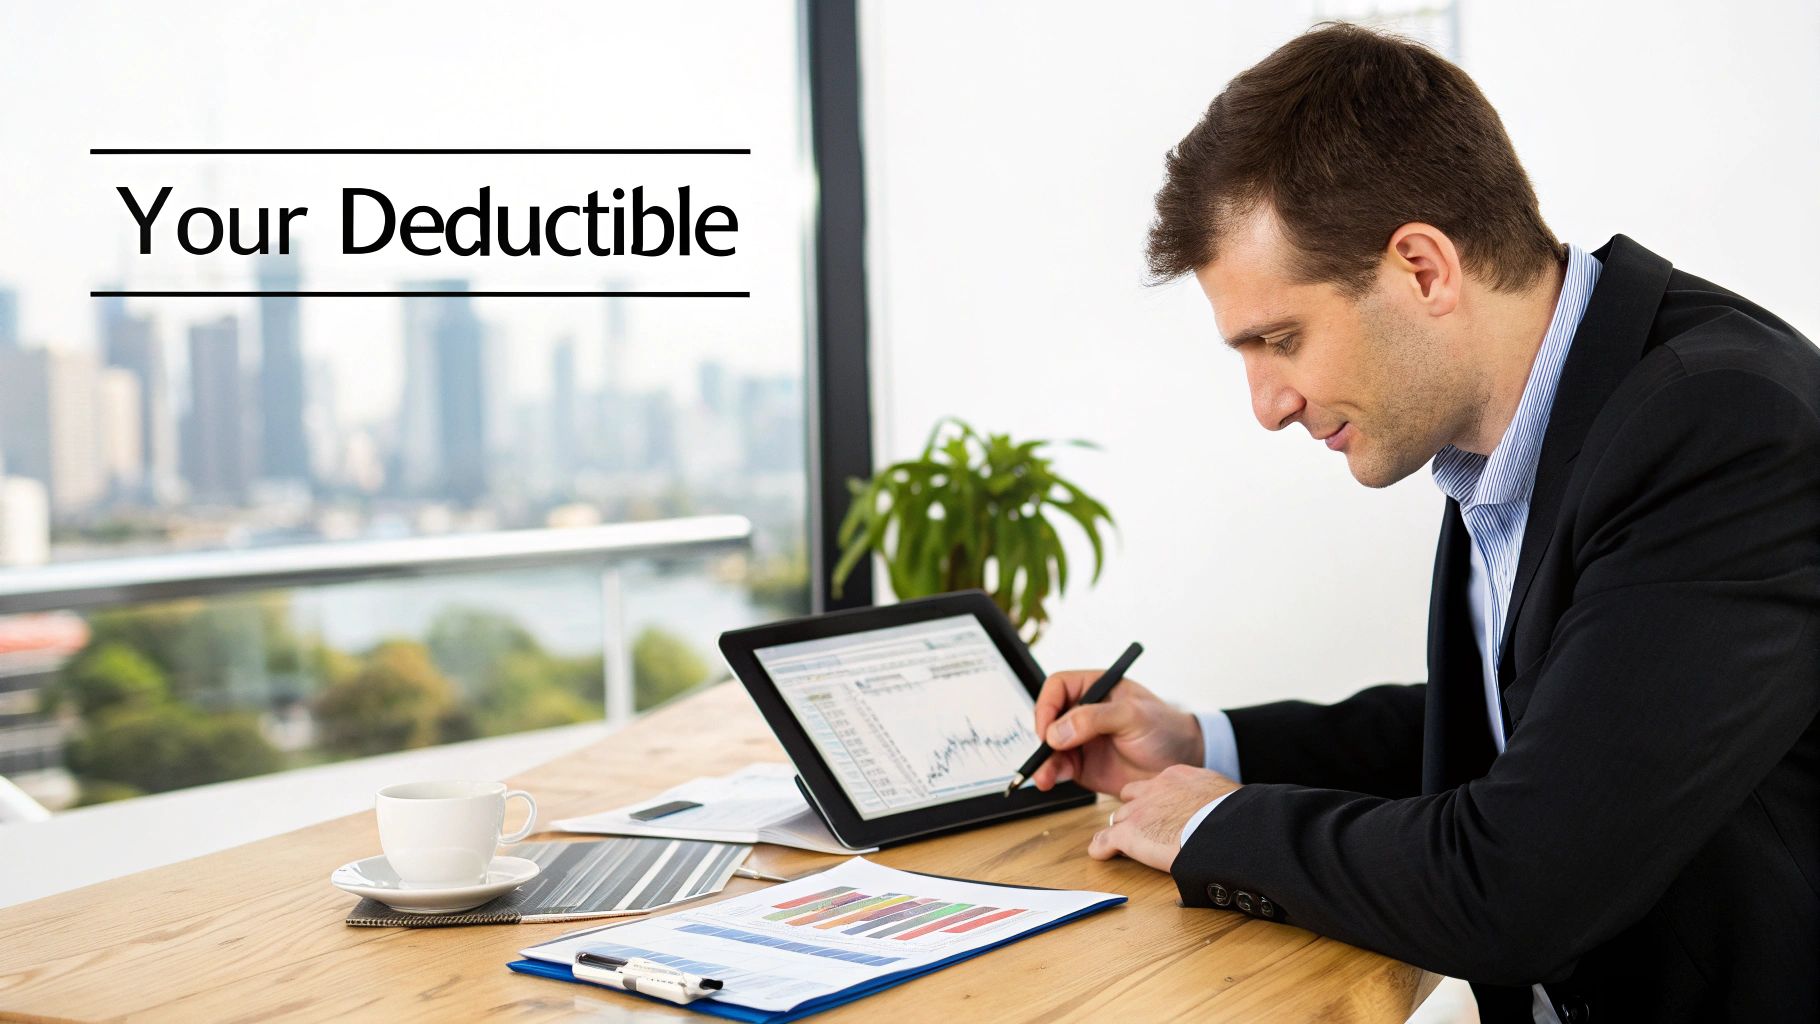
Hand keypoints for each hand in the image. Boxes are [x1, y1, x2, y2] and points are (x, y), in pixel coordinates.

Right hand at [1031, 670, 1203, 795]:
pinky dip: (1051, 774)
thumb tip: (1056, 731)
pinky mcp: (1083, 765)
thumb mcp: (1133, 716)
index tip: (1048, 728)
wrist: (1180, 762)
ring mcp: (1081, 739)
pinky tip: (1051, 780)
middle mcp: (1083, 712)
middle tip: (1046, 754)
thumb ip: (1094, 719)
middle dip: (1042, 738)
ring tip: (1045, 776)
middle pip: (1048, 718)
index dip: (1047, 705)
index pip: (1058, 688)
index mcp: (1095, 688)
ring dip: (1043, 761)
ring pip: (1049, 747)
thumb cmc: (1164, 728)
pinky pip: (1058, 768)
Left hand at [1090, 765, 1240, 872]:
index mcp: (1179, 777)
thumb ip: (1213, 800)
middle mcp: (1154, 789)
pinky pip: (1106, 840)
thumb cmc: (1235, 817)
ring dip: (1122, 830)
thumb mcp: (1224, 797)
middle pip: (1132, 799)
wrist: (1227, 829)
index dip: (1154, 800)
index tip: (1160, 812)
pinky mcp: (1130, 834)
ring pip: (1120, 818)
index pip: (1155, 785)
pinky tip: (1101, 853)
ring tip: (1122, 844)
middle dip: (1135, 813)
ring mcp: (1139, 811)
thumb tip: (1224, 814)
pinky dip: (1102, 847)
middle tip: (1141, 828)